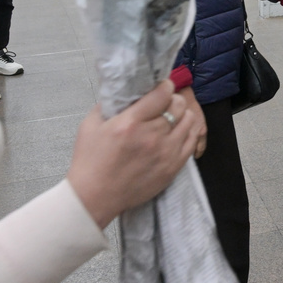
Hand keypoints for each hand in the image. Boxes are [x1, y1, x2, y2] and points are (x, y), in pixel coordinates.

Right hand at [66, 80, 201, 227]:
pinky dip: (188, 131)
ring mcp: (166, 152)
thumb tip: (124, 91)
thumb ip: (108, 105)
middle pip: (178, 105)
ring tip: (172, 116)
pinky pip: (192, 140)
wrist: (95, 197)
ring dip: (182, 114)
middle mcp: (152, 135)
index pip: (161, 94)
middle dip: (173, 99)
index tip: (162, 86)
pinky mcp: (173, 166)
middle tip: (165, 102)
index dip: (164, 86)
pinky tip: (178, 131)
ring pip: (189, 120)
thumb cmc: (90, 161)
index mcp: (130, 123)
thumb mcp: (90, 126)